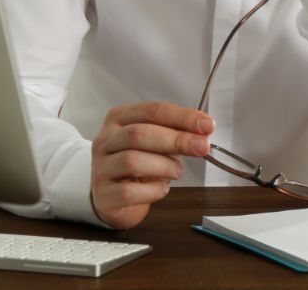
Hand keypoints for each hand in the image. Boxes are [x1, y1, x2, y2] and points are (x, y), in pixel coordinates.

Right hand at [90, 102, 213, 228]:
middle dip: (176, 140)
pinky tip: (161, 188)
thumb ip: (175, 134)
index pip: (152, 111)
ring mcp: (101, 167)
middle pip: (140, 134)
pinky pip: (129, 191)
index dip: (182, 117)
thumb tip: (202, 131)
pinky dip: (153, 190)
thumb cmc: (138, 164)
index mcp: (119, 119)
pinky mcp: (103, 195)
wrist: (112, 197)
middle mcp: (106, 140)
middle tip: (201, 147)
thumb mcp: (156, 143)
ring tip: (177, 171)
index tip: (206, 125)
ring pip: (132, 161)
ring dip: (164, 166)